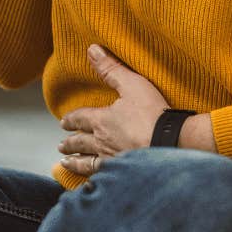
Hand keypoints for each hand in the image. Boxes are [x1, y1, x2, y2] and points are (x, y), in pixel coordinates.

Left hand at [57, 43, 171, 175]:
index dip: (72, 119)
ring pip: (87, 162)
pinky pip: (101, 177)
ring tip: (65, 163)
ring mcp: (112, 160)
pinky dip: (91, 179)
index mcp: (102, 120)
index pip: (81, 119)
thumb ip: (111, 68)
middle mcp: (102, 142)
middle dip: (71, 142)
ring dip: (75, 162)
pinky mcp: (123, 174)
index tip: (63, 122)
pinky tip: (90, 182)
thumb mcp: (132, 84)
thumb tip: (91, 49)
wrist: (169, 144)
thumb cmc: (152, 113)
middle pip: (81, 142)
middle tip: (61, 145)